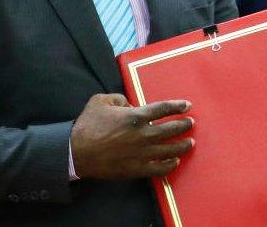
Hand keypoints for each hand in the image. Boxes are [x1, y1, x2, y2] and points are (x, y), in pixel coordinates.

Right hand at [70, 94, 193, 179]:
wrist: (76, 152)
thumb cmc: (88, 125)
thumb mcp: (101, 101)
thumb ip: (119, 98)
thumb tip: (130, 104)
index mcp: (136, 116)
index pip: (164, 109)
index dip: (178, 106)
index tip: (187, 106)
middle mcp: (143, 134)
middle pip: (171, 129)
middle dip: (184, 126)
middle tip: (191, 124)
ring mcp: (142, 153)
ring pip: (170, 150)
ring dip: (182, 146)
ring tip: (190, 142)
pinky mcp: (137, 168)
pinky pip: (159, 168)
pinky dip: (170, 165)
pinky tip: (175, 162)